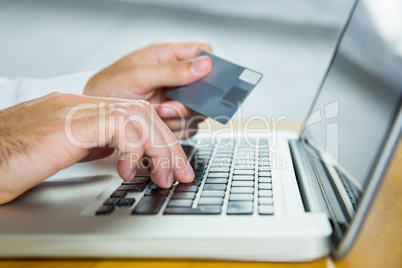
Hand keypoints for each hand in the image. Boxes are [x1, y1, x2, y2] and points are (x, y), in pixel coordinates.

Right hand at [0, 93, 193, 204]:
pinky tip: (128, 170)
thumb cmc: (10, 162)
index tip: (171, 165)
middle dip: (168, 146)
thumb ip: (90, 145)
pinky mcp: (69, 122)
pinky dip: (132, 149)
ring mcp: (74, 110)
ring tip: (163, 177)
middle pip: (142, 113)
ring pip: (137, 116)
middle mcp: (80, 105)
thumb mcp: (61, 152)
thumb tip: (116, 152)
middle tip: (179, 174)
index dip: (159, 140)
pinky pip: (118, 125)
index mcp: (81, 111)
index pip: (133, 114)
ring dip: (158, 149)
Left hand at [84, 42, 212, 138]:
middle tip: (170, 105)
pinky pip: (188, 127)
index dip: (209, 64)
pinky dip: (175, 129)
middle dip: (191, 100)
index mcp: (168, 57)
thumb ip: (172, 70)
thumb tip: (205, 64)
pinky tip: (158, 123)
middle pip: (205, 87)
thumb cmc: (107, 88)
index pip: (203, 52)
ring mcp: (176, 100)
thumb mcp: (139, 74)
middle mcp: (175, 78)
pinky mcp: (173, 120)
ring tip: (157, 112)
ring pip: (198, 110)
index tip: (204, 80)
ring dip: (179, 117)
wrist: (95, 118)